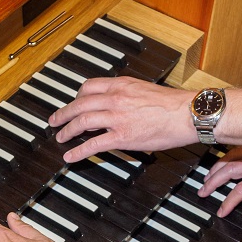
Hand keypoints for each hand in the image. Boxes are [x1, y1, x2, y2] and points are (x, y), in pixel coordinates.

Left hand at [50, 76, 195, 163]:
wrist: (187, 113)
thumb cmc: (172, 104)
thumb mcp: (144, 90)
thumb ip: (126, 96)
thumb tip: (116, 106)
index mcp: (121, 85)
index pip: (89, 87)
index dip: (77, 97)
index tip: (73, 104)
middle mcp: (115, 98)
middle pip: (80, 104)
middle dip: (63, 114)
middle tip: (54, 121)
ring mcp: (117, 118)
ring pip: (82, 122)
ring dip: (67, 130)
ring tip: (60, 138)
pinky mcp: (122, 137)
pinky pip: (93, 144)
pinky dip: (78, 151)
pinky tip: (70, 157)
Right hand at [199, 147, 241, 225]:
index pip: (241, 190)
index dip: (228, 202)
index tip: (221, 211)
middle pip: (229, 170)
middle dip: (212, 182)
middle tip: (202, 192)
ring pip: (230, 157)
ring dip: (215, 168)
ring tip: (206, 179)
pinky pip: (238, 147)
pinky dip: (225, 156)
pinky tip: (221, 163)